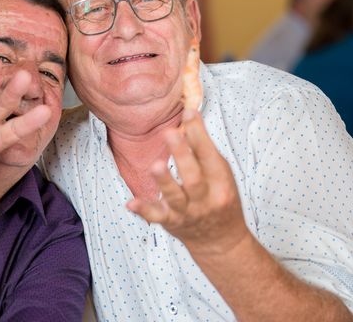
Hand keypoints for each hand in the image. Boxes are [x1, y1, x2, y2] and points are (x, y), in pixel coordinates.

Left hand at [127, 109, 249, 255]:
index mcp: (221, 183)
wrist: (221, 240)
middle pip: (194, 177)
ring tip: (155, 165)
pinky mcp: (172, 223)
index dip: (200, 134)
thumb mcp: (221, 175)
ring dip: (164, 181)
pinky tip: (131, 203)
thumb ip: (204, 150)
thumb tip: (189, 117)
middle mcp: (205, 199)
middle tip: (169, 133)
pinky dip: (144, 211)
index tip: (189, 112)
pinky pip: (157, 217)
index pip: (210, 156)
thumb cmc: (220, 198)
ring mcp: (188, 212)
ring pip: (175, 197)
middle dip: (182, 155)